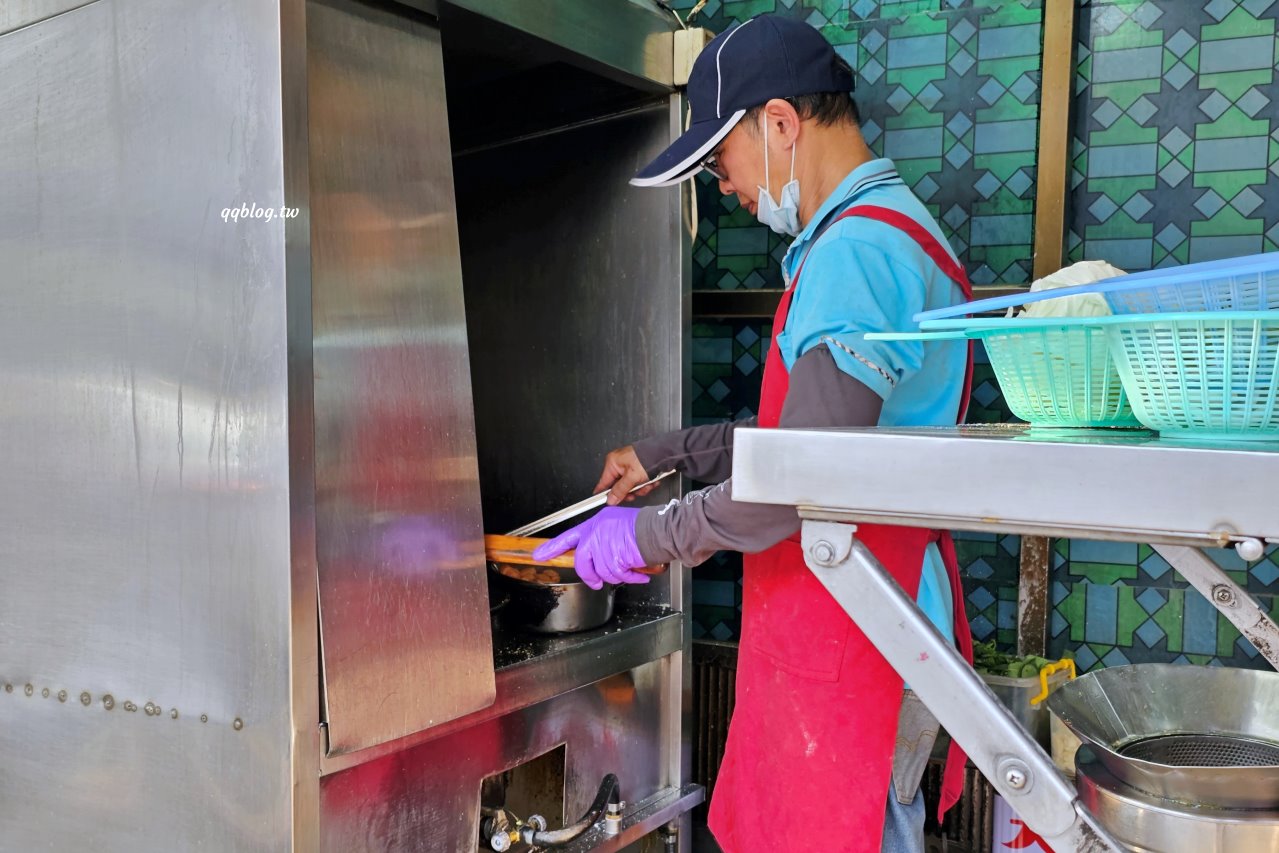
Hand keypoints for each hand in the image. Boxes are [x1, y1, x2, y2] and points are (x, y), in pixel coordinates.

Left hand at [532, 507, 648, 589]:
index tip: (539, 554)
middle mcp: (597, 531)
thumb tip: (595, 558)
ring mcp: (605, 543)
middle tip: (596, 582)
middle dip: (589, 575)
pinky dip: (628, 578)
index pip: (568, 536)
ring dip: (616, 575)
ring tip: (628, 570)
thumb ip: (602, 539)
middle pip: (582, 560)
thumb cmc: (643, 527)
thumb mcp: (616, 526)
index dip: (552, 547)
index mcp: (595, 523)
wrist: (660, 529)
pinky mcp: (615, 555)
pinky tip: (637, 574)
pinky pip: (616, 574)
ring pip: (601, 571)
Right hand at [594, 445, 655, 505]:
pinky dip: (645, 483)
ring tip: (647, 484)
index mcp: (613, 463)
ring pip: (630, 486)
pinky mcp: (638, 468)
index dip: (605, 494)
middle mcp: (619, 464)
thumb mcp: (632, 477)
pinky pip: (638, 481)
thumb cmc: (648, 458)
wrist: (665, 452)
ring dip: (640, 488)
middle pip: (619, 487)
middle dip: (630, 491)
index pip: (603, 483)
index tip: (604, 503)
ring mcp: (629, 466)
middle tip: (636, 491)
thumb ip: (620, 490)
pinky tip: (651, 481)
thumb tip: (611, 499)